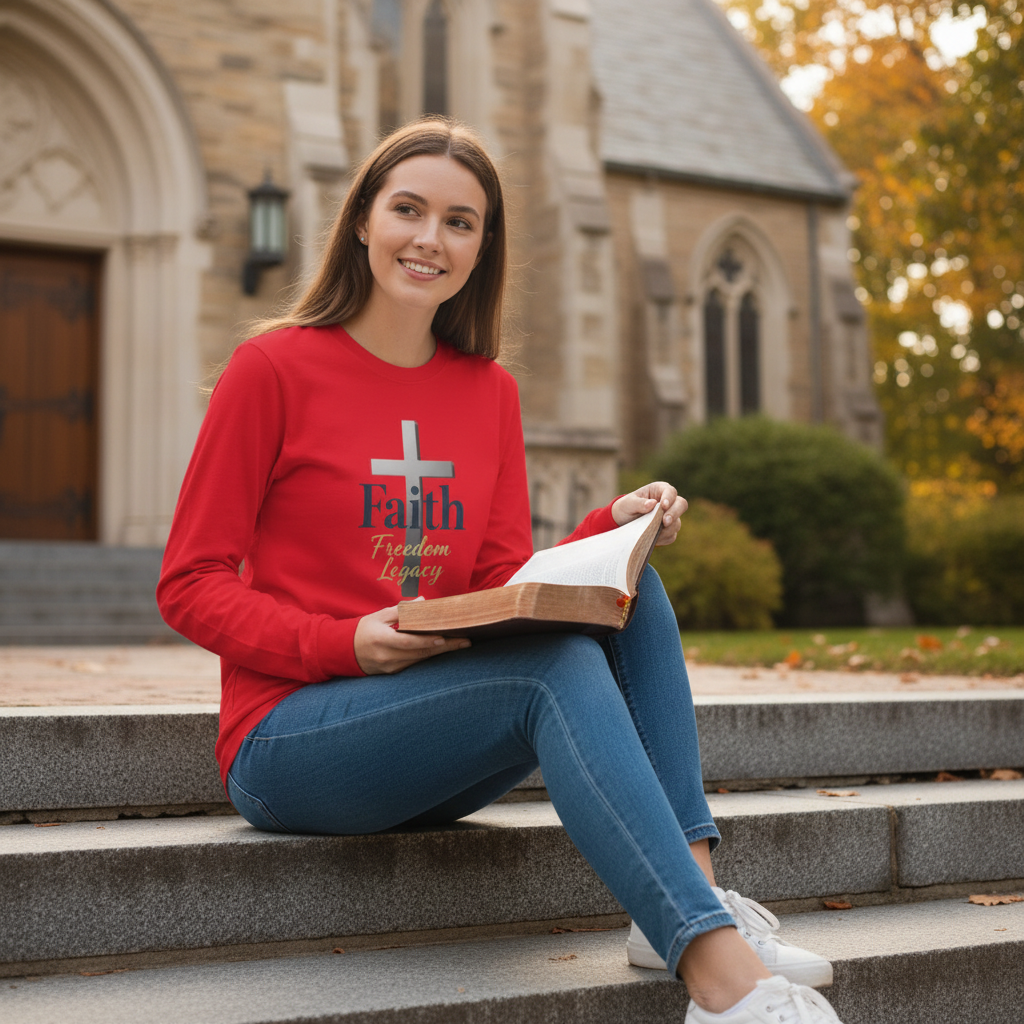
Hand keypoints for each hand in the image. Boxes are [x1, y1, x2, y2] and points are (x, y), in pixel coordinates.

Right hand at [354, 603, 469, 674]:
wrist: (344, 652)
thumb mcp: (378, 616)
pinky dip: (427, 656)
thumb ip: (400, 610)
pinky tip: (442, 650)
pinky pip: (414, 664)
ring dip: (439, 652)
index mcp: (381, 640)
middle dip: (444, 647)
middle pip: (420, 653)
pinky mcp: (392, 672)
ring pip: (419, 660)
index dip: (426, 641)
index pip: (408, 642)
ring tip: (459, 644)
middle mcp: (386, 657)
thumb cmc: (363, 630)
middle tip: (465, 642)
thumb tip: (422, 602)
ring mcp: (390, 667)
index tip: (444, 638)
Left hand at [611, 481, 686, 545]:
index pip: (670, 491)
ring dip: (667, 529)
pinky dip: (663, 538)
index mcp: (659, 490)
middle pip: (681, 505)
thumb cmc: (626, 508)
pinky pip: (671, 536)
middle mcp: (668, 503)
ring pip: (677, 523)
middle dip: (674, 514)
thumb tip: (652, 504)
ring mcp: (670, 517)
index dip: (669, 498)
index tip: (663, 505)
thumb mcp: (628, 503)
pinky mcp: (668, 530)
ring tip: (652, 532)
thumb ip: (639, 503)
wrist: (622, 522)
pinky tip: (652, 538)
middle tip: (665, 522)